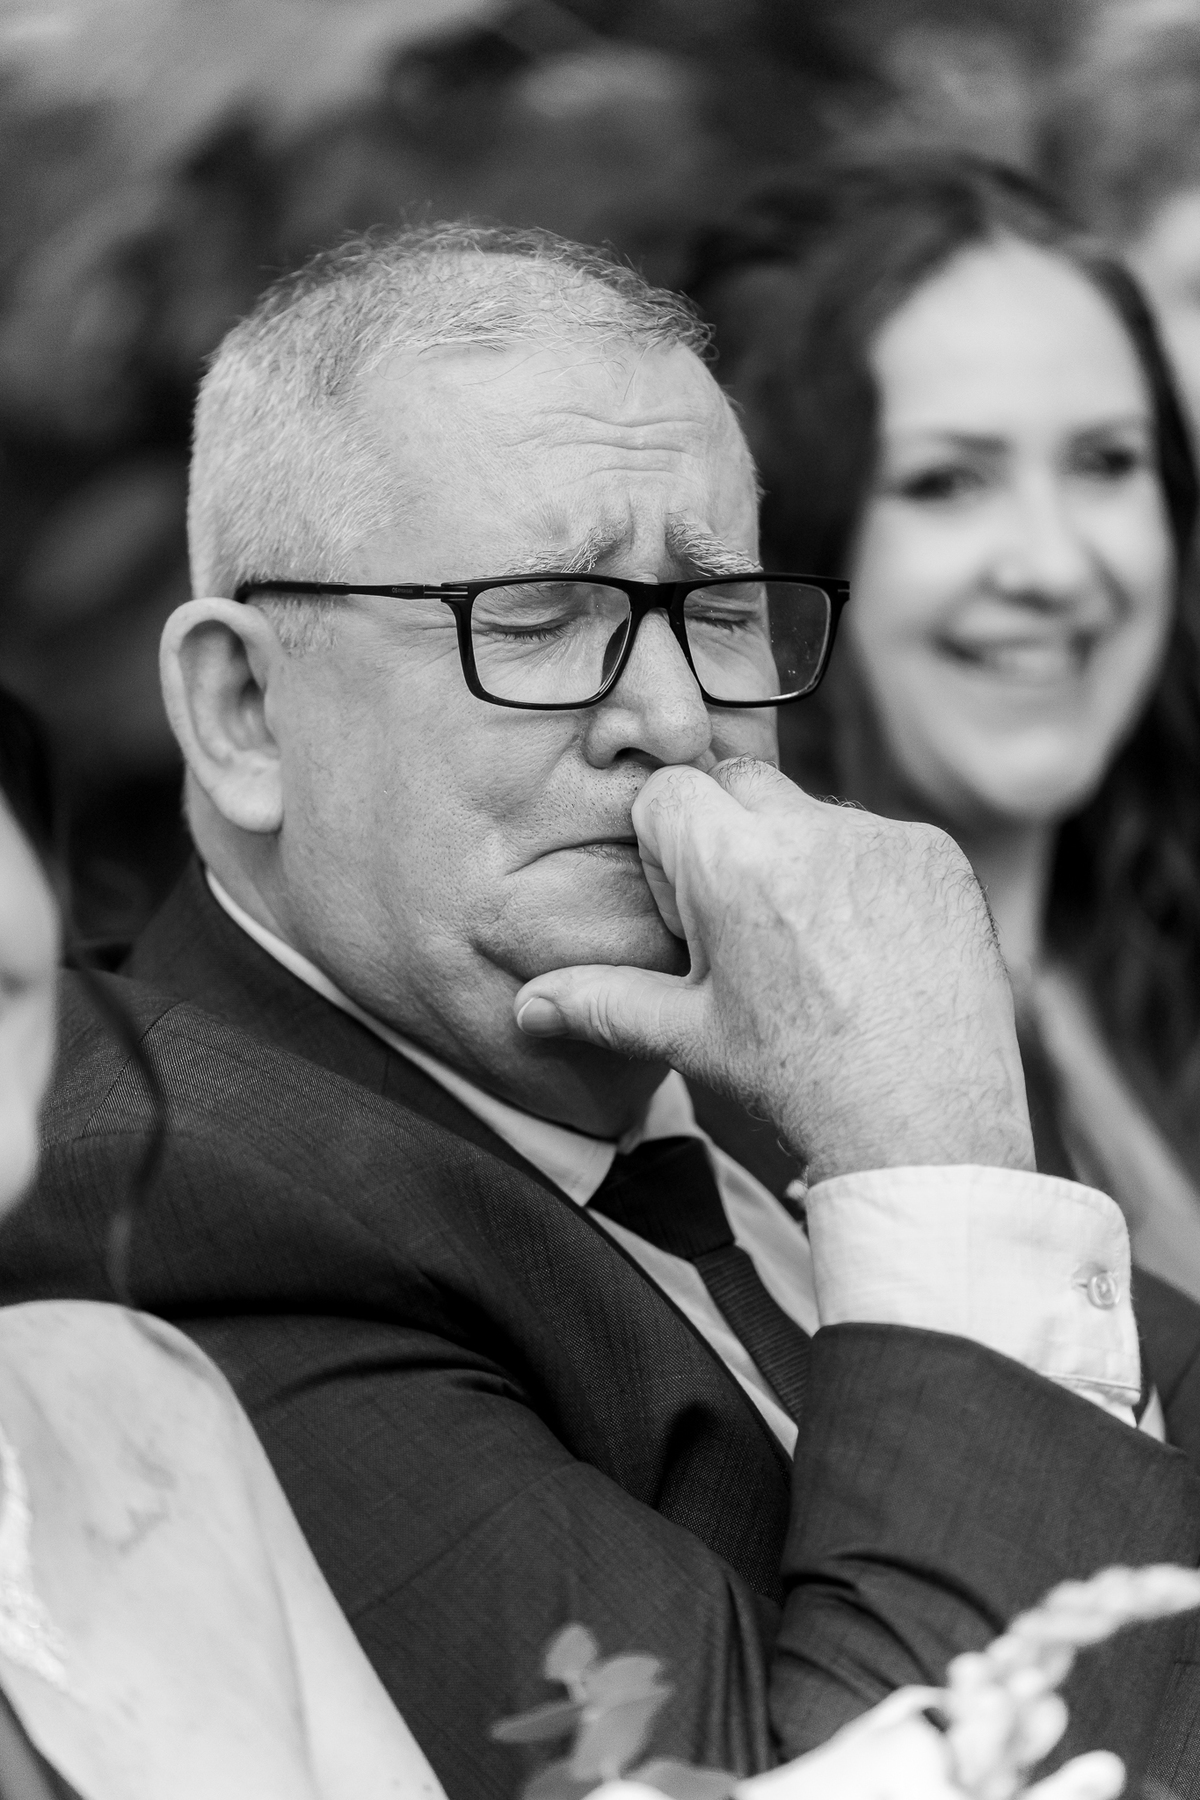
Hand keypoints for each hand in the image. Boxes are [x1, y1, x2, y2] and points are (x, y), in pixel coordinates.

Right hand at [514, 758, 1032, 1183]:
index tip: (690, 914)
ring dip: (797, 857)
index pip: (669, 792)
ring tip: (814, 952)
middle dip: (726, 835)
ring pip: (812, 813)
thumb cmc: (799, 1083)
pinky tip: (870, 953)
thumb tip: (527, 1007)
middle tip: (742, 927)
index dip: (665, 849)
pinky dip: (864, 878)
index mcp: (734, 867)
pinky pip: (879, 841)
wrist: (925, 1129)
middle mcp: (812, 833)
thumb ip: (602, 1004)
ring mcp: (884, 841)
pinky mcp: (939, 858)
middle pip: (739, 784)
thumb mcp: (690, 1039)